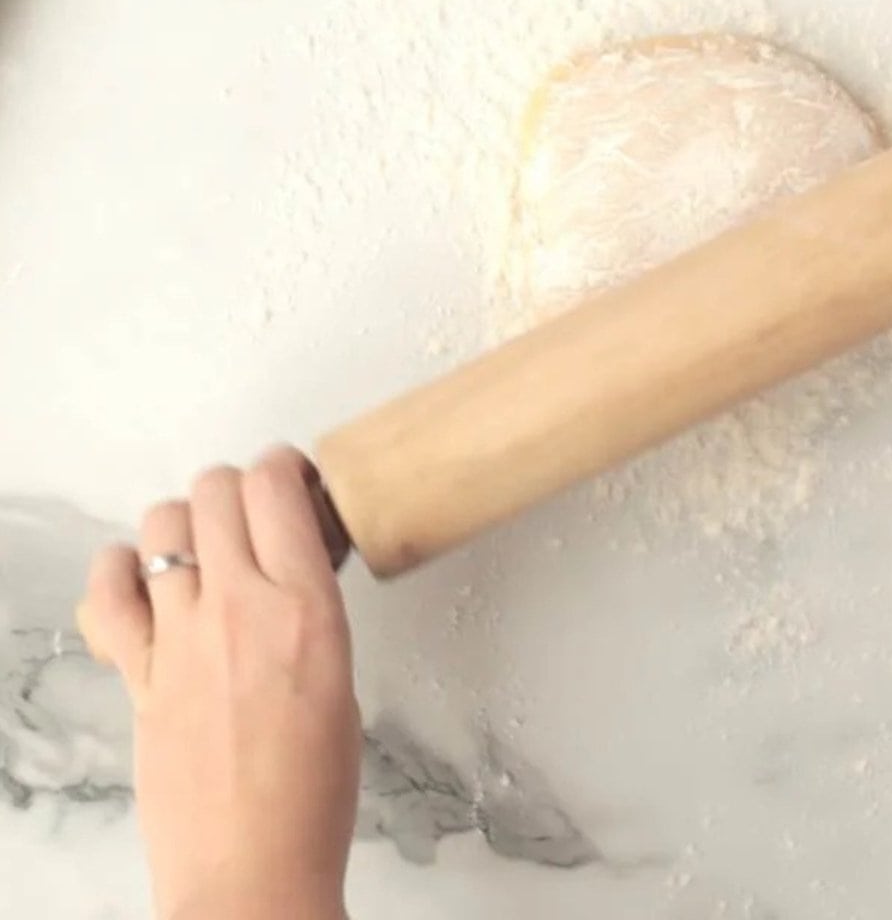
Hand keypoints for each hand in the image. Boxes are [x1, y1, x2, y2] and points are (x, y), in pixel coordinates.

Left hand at [78, 449, 360, 919]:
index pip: (277, 486)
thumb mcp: (341, 677)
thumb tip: (292, 568)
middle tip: (253, 513)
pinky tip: (142, 584)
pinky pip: (107, 593)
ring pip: (163, 524)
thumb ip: (310, 611)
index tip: (290, 478)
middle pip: (216, 489)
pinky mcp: (140, 673)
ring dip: (184, 522)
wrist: (254, 867)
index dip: (282, 466)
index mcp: (307, 608)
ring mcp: (181, 638)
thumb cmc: (312, 790)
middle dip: (236, 486)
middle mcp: (241, 608)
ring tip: (202, 549)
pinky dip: (118, 572)